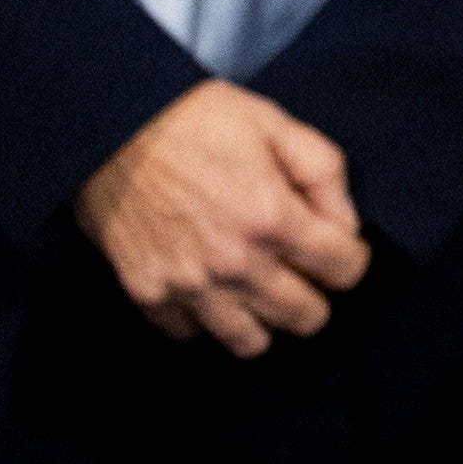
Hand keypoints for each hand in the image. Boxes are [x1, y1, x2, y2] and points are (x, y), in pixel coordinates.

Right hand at [75, 81, 370, 356]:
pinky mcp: (148, 296)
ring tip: (258, 290)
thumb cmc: (199, 120)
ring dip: (264, 320)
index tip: (337, 246)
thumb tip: (345, 227)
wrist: (112, 127)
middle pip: (305, 318)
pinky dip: (204, 318)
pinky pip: (191, 334)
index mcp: (274, 219)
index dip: (350, 258)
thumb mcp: (278, 125)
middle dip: (317, 296)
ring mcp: (190, 288)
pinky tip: (208, 288)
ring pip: (249, 343)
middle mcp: (236, 265)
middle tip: (301, 271)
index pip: (345, 271)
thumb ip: (325, 175)